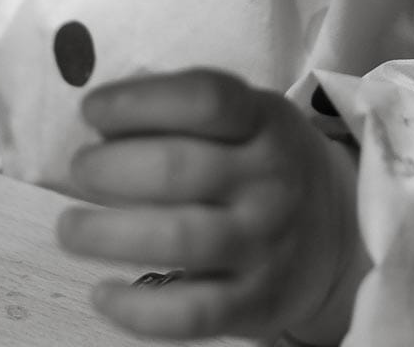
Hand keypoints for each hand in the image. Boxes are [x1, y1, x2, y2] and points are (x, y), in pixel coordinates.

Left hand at [56, 69, 367, 342]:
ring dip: (107, 235)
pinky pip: (192, 314)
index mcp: (264, 122)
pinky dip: (137, 310)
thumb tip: (102, 124)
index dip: (137, 101)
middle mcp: (270, 181)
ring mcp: (265, 245)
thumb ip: (187, 112)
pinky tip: (102, 294)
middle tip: (80, 170)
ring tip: (71, 229)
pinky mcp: (257, 303)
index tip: (92, 110)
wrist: (341, 231)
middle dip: (109, 169)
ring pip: (178, 240)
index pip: (204, 99)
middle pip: (178, 170)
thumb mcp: (249, 118)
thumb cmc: (264, 164)